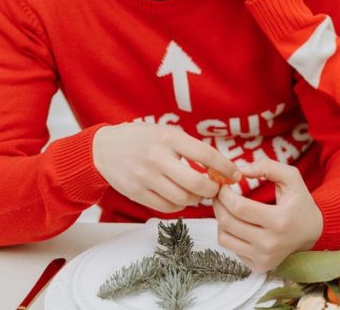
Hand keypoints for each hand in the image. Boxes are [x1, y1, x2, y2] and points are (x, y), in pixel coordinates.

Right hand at [92, 123, 240, 212]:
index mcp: (169, 139)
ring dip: (196, 199)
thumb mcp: (166, 133)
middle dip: (212, 190)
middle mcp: (158, 158)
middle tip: (216, 189)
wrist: (104, 149)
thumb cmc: (141, 139)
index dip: (225, 167)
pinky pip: (167, 207)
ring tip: (197, 193)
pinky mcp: (137, 193)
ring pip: (183, 198)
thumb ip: (189, 147)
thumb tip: (219, 166)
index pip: (205, 154)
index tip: (236, 175)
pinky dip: (179, 205)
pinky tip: (180, 197)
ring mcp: (146, 178)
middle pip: (196, 183)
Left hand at [212, 158, 323, 270]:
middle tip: (219, 193)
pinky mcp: (259, 266)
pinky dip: (229, 234)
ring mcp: (264, 258)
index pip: (239, 208)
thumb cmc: (300, 202)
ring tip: (227, 208)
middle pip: (228, 222)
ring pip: (224, 238)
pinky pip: (231, 248)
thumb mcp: (291, 178)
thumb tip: (240, 170)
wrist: (313, 232)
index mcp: (279, 221)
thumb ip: (267, 167)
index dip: (225, 194)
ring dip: (220, 219)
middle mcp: (270, 244)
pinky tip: (238, 223)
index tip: (223, 184)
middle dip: (218, 203)